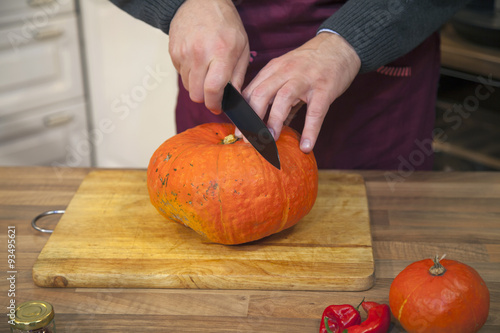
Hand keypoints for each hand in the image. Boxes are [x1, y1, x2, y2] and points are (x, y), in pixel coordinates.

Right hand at [169, 0, 249, 112]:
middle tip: (213, 93)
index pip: (213, 90)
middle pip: (197, 94)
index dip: (215, 104)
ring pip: (188, 86)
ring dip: (197, 85)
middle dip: (206, 98)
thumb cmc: (226, 24)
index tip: (218, 107)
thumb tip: (235, 98)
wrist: (201, 1)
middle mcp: (199, 54)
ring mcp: (183, 53)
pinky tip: (198, 61)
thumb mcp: (242, 47)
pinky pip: (180, 75)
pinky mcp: (173, 52)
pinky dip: (189, 74)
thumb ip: (238, 75)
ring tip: (206, 72)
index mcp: (221, 53)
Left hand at [243, 32, 360, 152]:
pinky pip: (316, 111)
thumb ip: (276, 96)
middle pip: (261, 94)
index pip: (250, 91)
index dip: (242, 113)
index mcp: (273, 70)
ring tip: (270, 140)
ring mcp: (305, 79)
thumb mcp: (287, 73)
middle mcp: (286, 72)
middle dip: (251, 119)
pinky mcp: (324, 88)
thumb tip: (268, 124)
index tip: (237, 131)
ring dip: (274, 121)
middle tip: (248, 139)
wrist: (340, 46)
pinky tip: (306, 146)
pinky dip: (310, 130)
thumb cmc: (311, 64)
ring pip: (283, 99)